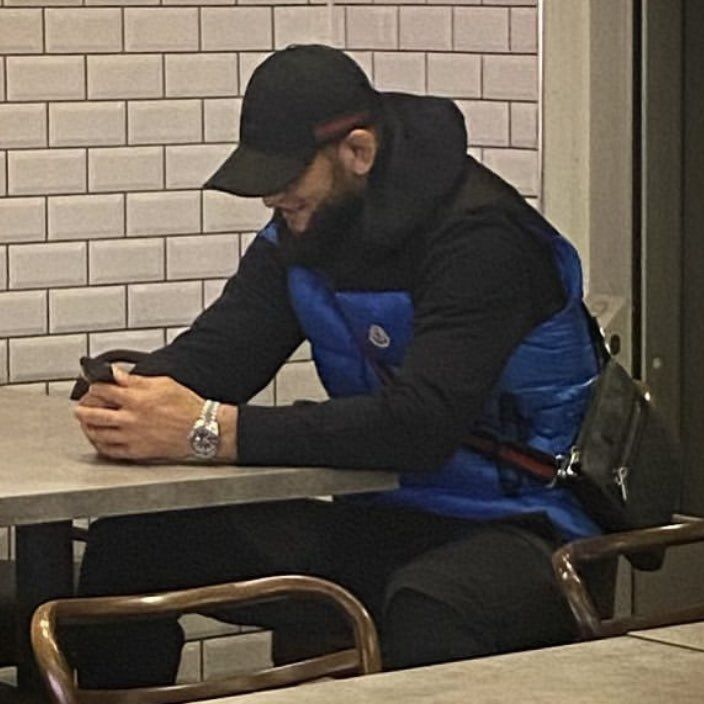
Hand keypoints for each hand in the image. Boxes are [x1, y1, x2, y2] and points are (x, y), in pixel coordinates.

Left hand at [74, 368, 236, 461]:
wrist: (202, 429)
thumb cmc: (187, 405)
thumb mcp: (163, 383)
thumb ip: (135, 380)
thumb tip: (115, 374)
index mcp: (136, 399)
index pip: (102, 390)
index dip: (93, 385)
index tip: (92, 384)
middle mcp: (130, 419)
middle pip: (93, 414)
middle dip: (82, 409)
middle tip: (80, 408)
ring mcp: (131, 437)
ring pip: (97, 433)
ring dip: (87, 427)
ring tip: (86, 423)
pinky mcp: (136, 452)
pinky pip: (109, 451)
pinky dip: (100, 445)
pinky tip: (99, 440)